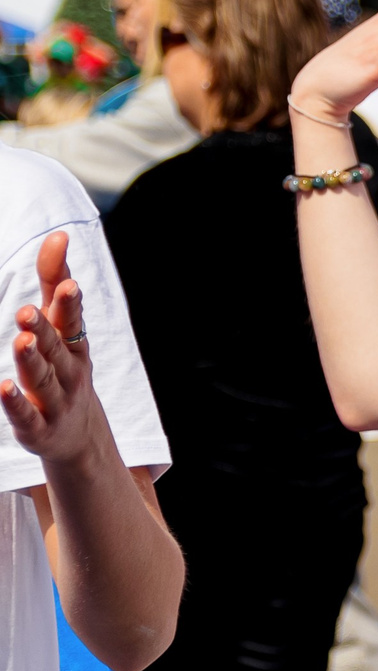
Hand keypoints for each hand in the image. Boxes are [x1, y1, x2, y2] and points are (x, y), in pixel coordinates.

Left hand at [1, 235, 109, 468]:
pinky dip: (15, 402)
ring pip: (42, 378)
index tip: (68, 284)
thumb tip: (58, 235)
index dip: (69, 304)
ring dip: (31, 360)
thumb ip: (55, 282)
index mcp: (74, 345)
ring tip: (19, 341)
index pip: (72, 320)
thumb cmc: (64, 368)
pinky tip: (2, 387)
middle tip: (27, 311)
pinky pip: (25, 414)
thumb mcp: (62, 328)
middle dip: (43, 330)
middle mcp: (68, 370)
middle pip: (55, 348)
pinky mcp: (37, 427)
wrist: (77, 435)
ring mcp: (55, 400)